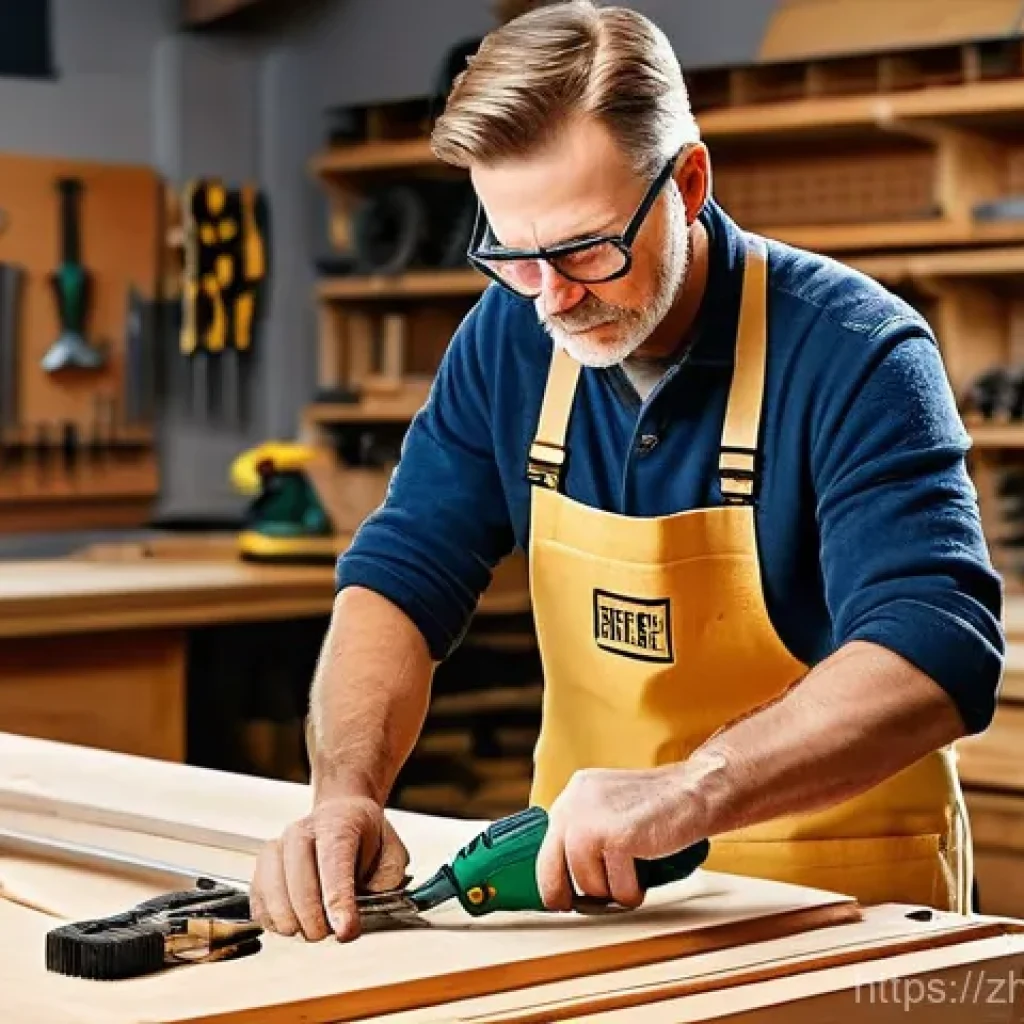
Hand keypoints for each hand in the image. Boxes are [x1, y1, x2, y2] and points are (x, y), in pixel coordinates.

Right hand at [249, 792, 409, 941]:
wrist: (342, 814)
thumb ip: (386, 880)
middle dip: (315, 920)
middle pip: (298, 883)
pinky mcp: (262, 867)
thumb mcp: (391, 852)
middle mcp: (302, 832)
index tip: (345, 930)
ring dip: (293, 923)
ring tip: (314, 928)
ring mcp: (278, 847)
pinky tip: (293, 922)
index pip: (334, 864)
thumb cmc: (364, 836)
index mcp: (338, 824)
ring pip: (273, 895)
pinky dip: (273, 922)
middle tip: (331, 933)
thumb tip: (365, 912)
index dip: (338, 901)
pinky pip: (259, 902)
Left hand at [535, 766, 705, 910]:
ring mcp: (593, 819)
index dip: (552, 878)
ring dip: (612, 891)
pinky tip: (646, 873)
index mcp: (573, 793)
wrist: (697, 790)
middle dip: (564, 896)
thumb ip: (587, 829)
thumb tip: (566, 876)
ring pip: (587, 884)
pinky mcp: (617, 838)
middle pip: (551, 868)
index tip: (558, 898)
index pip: (545, 845)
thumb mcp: (610, 807)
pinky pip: (618, 889)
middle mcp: (575, 802)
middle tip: (580, 907)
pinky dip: (634, 891)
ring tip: (632, 875)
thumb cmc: (660, 806)